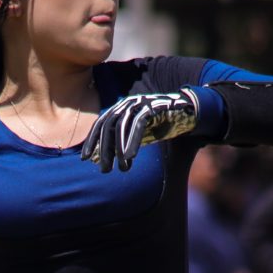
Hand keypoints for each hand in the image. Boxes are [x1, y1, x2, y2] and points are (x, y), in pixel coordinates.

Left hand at [81, 88, 199, 172]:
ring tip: (121, 168)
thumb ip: (120, 144)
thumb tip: (101, 160)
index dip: (92, 141)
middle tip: (104, 169)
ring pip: (122, 127)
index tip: (85, 159)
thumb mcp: (137, 135)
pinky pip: (139, 125)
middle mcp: (127, 104)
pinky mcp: (153, 107)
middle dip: (105, 150)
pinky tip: (130, 157)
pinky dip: (133, 141)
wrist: (186, 111)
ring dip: (120, 150)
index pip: (101, 124)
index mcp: (120, 108)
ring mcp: (140, 103)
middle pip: (109, 127)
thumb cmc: (160, 125)